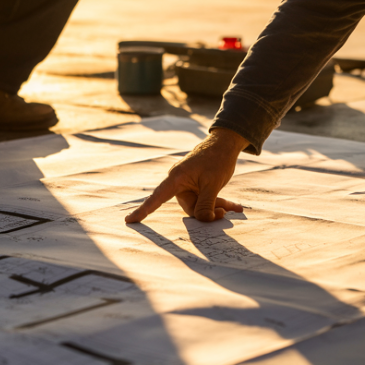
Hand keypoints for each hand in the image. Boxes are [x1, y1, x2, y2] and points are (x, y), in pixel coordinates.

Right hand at [125, 128, 247, 223]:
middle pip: (189, 207)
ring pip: (199, 204)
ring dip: (216, 206)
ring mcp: (188, 184)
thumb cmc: (217, 159)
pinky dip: (218, 202)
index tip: (129, 220)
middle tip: (225, 212)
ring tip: (235, 207)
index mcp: (177, 178)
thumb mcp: (213, 184)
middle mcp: (179, 182)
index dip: (143, 210)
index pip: (157, 198)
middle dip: (207, 211)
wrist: (225, 144)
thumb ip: (206, 204)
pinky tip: (235, 206)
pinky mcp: (197, 185)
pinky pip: (205, 199)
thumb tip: (202, 220)